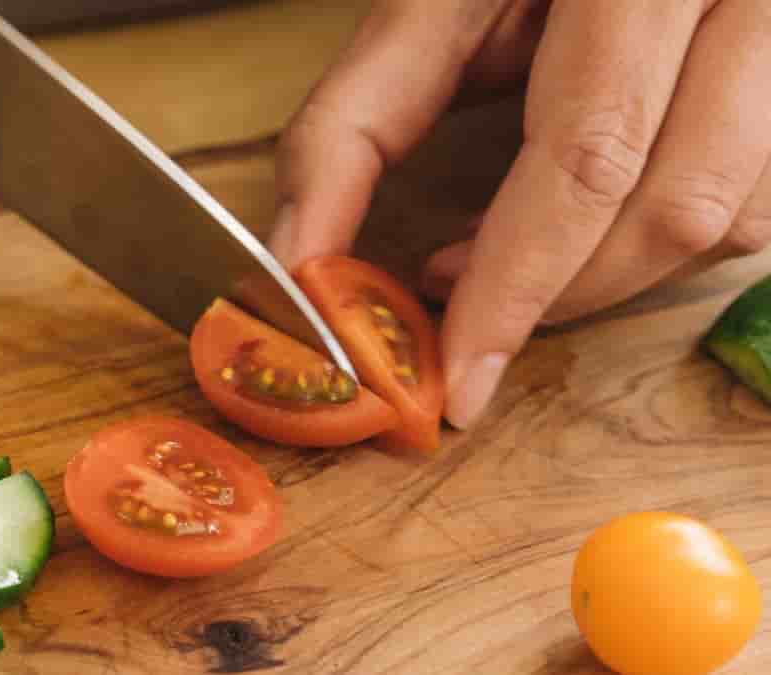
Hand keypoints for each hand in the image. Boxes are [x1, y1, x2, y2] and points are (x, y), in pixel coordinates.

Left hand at [267, 0, 770, 429]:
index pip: (585, 153)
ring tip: (511, 262)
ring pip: (726, 221)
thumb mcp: (426, 11)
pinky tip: (587, 229)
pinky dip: (656, 247)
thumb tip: (299, 259)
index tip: (459, 383)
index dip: (515, 285)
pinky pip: (755, 209)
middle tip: (464, 321)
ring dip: (606, 276)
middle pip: (669, 203)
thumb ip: (353, 127)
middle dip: (554, 295)